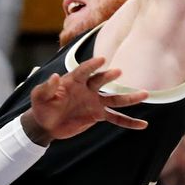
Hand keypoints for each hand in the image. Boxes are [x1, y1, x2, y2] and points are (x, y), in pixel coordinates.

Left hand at [24, 57, 147, 144]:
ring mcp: (94, 101)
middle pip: (100, 81)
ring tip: (145, 94)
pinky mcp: (98, 114)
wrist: (45, 124)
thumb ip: (47, 87)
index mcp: (73, 80)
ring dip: (129, 98)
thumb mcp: (39, 96)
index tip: (101, 59)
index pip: (83, 71)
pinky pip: (116, 118)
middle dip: (108, 77)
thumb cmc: (41, 106)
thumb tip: (54, 77)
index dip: (91, 66)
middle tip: (118, 72)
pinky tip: (143, 125)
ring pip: (115, 99)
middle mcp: (87, 88)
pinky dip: (128, 122)